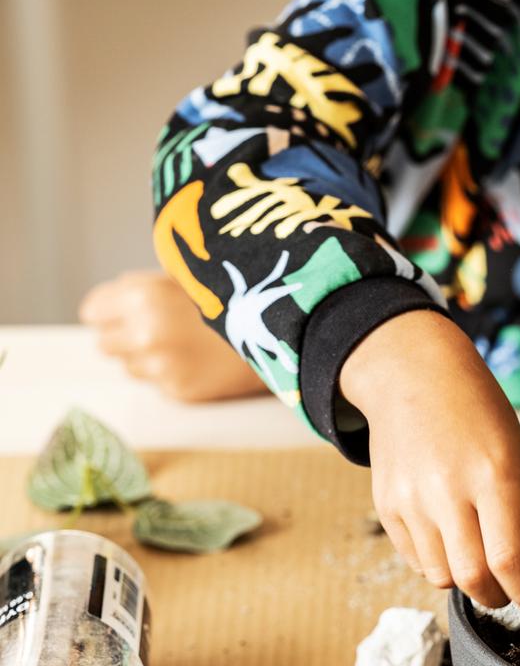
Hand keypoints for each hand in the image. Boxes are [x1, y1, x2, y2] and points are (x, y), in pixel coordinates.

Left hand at [79, 272, 265, 401]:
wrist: (279, 328)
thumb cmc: (229, 295)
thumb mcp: (182, 275)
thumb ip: (139, 288)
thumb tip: (106, 305)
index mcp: (140, 295)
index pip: (93, 312)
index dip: (109, 311)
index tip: (124, 312)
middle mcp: (144, 332)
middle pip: (105, 343)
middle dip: (123, 336)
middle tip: (155, 329)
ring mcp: (161, 365)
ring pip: (129, 366)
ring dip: (146, 357)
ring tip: (181, 344)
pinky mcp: (178, 390)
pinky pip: (157, 383)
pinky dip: (170, 373)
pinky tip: (195, 360)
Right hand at [339, 311, 519, 610]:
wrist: (414, 375)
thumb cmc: (478, 414)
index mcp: (492, 476)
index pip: (510, 562)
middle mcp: (446, 492)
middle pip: (474, 580)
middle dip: (502, 598)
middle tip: (517, 588)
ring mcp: (410, 501)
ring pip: (443, 578)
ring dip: (470, 583)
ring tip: (485, 556)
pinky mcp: (386, 508)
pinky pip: (417, 562)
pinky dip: (442, 566)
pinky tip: (455, 540)